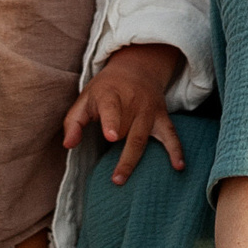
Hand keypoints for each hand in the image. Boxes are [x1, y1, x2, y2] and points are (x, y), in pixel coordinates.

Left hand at [63, 42, 185, 184]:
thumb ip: (74, 121)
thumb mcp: (86, 98)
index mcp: (111, 94)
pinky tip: (179, 166)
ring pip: (142, 137)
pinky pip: (171, 135)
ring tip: (121, 179)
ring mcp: (149, 111)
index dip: (111, 121)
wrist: (137, 68)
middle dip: (120, 146)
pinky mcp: (162, 118)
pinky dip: (176, 150)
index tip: (111, 136)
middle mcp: (133, 102)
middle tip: (114, 177)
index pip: (111, 107)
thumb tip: (68, 145)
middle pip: (127, 129)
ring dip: (133, 159)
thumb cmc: (106, 89)